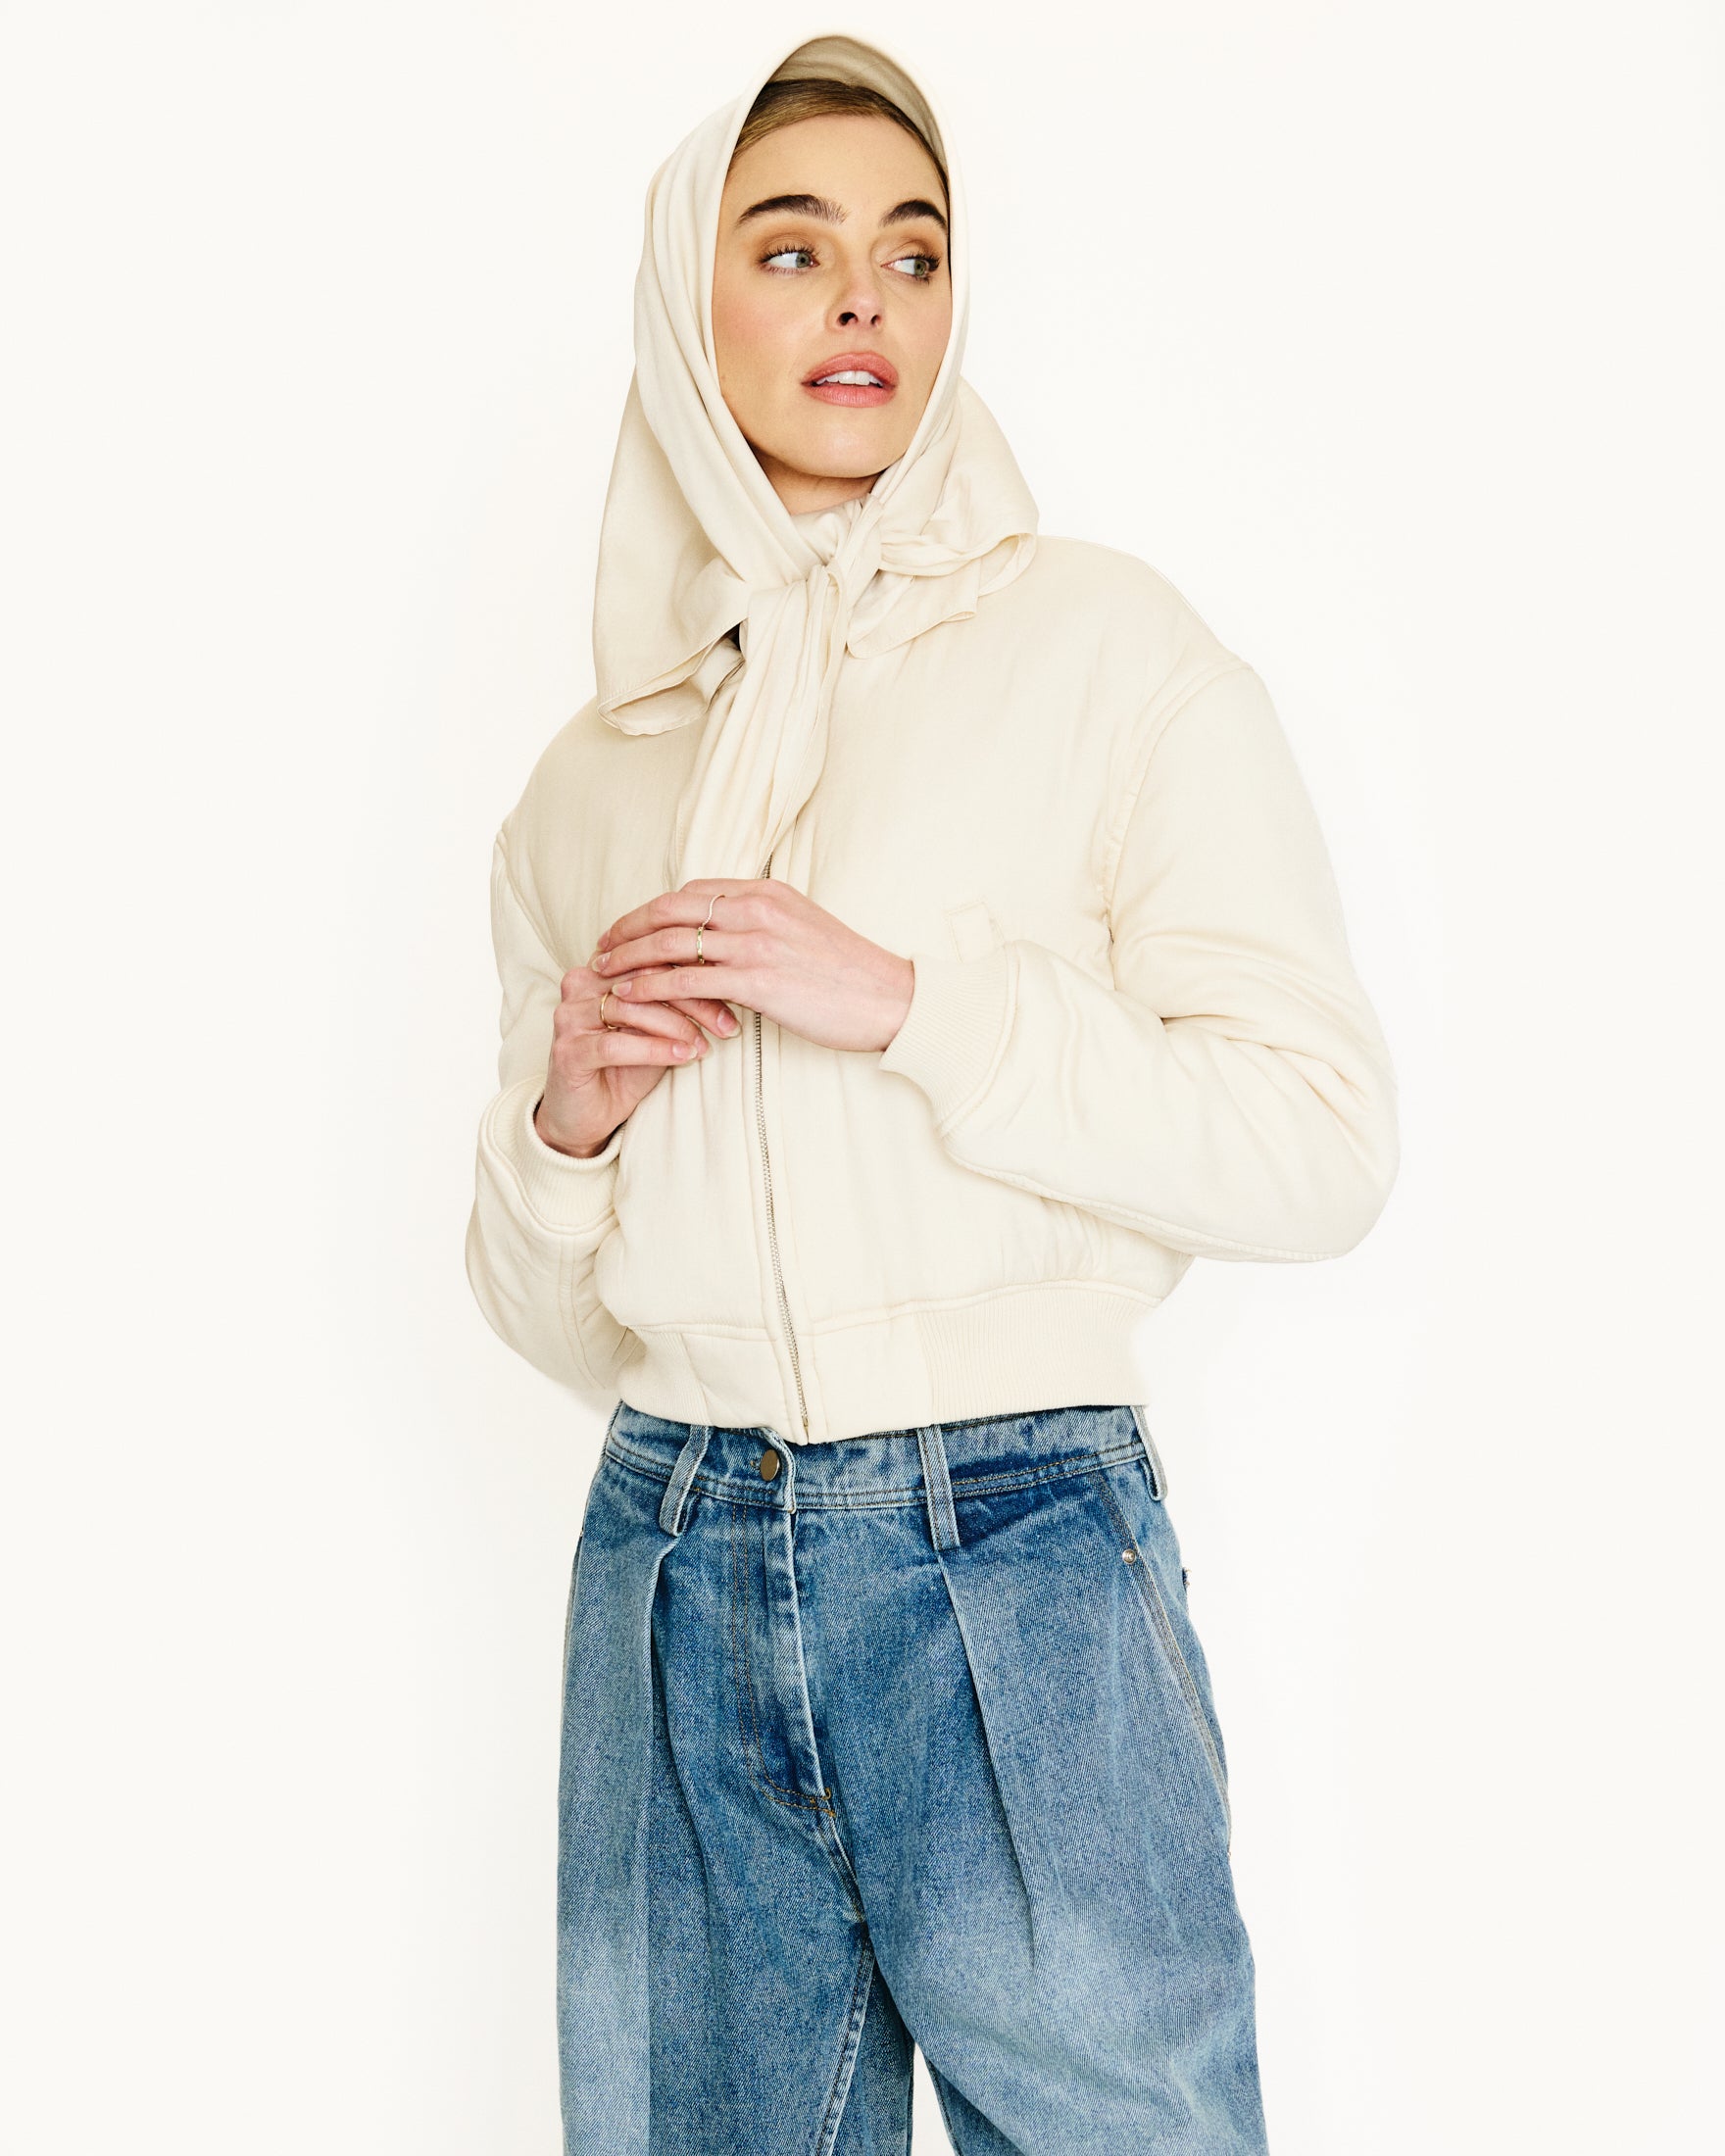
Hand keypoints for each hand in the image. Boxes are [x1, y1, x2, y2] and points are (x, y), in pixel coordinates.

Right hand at [534, 956, 740, 1158]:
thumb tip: (726, 985)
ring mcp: (570, 1016)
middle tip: (726, 1024)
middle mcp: (581, 983)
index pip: (653, 956)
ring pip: (630, 1008)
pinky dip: (654, 1049)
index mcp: (602, 968)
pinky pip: (616, 1044)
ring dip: (676, 1027)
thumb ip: (678, 1002)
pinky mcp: (567, 1051)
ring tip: (704, 1045)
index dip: (696, 974)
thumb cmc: (625, 1066)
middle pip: (644, 979)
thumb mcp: (659, 1028)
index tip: (734, 995)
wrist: (586, 1115)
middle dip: (692, 1001)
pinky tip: (682, 1057)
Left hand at [589, 880, 915, 1053]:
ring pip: (671, 941)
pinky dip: (650, 987)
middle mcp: (756, 909)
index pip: (692, 892)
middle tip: (600, 947)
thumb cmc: (850, 975)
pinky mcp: (756, 981)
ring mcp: (755, 942)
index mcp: (767, 892)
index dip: (651, 909)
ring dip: (629, 957)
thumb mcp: (804, 931)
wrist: (889, 999)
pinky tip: (629, 996)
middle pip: (671, 908)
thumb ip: (763, 927)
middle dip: (628, 927)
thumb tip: (727, 940)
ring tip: (603, 972)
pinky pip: (687, 980)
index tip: (628, 927)